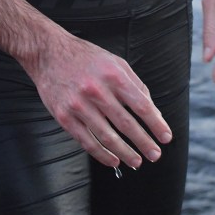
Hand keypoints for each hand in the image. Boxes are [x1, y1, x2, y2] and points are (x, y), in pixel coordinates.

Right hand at [25, 28, 172, 168]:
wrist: (48, 53)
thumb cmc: (85, 57)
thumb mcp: (114, 62)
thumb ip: (135, 84)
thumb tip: (153, 111)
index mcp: (113, 74)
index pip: (141, 105)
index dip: (156, 124)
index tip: (165, 137)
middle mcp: (97, 89)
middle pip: (126, 124)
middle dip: (144, 142)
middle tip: (155, 155)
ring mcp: (79, 104)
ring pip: (107, 137)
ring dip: (125, 152)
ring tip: (137, 161)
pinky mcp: (64, 116)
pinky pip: (86, 141)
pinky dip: (102, 154)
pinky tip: (113, 160)